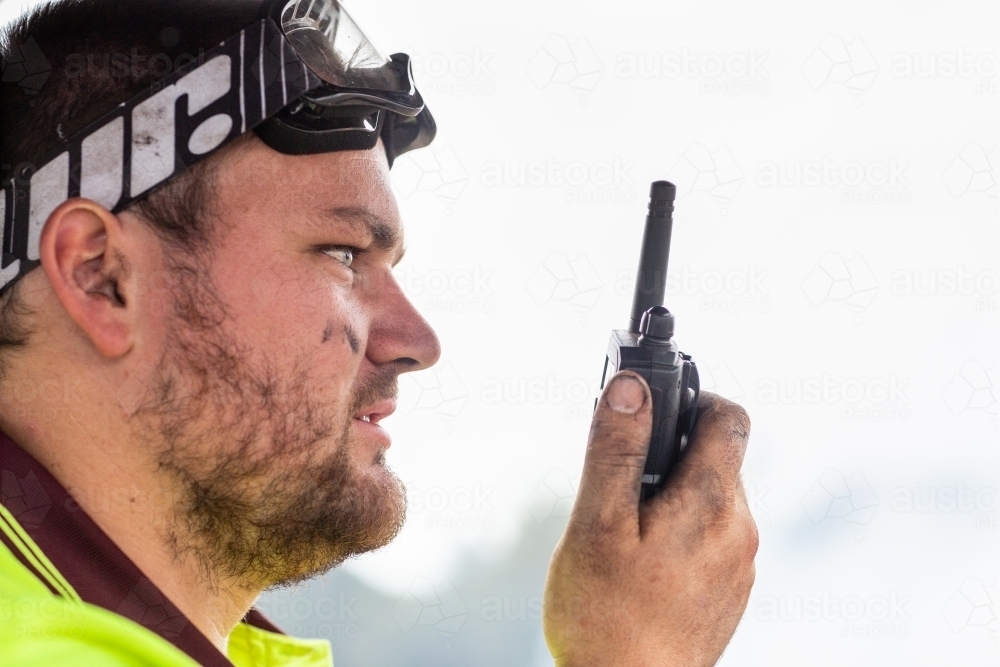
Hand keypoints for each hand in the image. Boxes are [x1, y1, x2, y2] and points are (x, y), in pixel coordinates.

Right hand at [543, 371, 757, 666]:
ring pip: (711, 499)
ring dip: (672, 495)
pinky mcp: (730, 592)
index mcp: (711, 503)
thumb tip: (631, 387)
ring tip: (624, 530)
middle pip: (716, 458)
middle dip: (670, 454)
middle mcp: (738, 530)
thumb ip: (615, 450)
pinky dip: (679, 530)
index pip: (728, 417)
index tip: (653, 408)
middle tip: (619, 483)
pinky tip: (642, 564)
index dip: (692, 398)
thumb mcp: (597, 523)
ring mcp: (738, 565)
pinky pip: (710, 537)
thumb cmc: (606, 617)